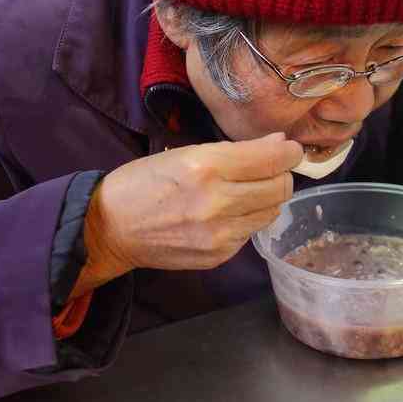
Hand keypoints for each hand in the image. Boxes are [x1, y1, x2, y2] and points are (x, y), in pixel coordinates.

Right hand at [71, 133, 302, 297]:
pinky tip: (226, 213)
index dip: (290, 152)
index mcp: (206, 167)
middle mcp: (217, 202)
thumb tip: (280, 145)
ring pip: (271, 212)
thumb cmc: (145, 181)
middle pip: (280, 188)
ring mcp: (219, 234)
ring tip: (245, 191)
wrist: (111, 228)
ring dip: (266, 199)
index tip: (291, 149)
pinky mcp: (218, 256)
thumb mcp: (187, 152)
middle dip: (281, 175)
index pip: (272, 159)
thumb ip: (237, 151)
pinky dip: (247, 219)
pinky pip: (251, 233)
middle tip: (270, 170)